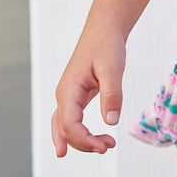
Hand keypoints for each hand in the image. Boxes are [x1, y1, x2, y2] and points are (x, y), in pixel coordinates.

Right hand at [51, 29, 126, 156]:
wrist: (103, 30)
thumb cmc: (107, 46)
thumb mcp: (112, 68)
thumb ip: (112, 94)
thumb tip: (111, 122)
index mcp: (69, 90)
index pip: (70, 125)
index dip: (85, 140)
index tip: (105, 146)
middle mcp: (64, 95)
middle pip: (66, 131)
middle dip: (85, 143)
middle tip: (109, 145)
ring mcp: (68, 96)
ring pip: (65, 128)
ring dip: (82, 141)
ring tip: (104, 146)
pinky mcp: (76, 96)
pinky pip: (69, 121)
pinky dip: (75, 135)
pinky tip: (84, 144)